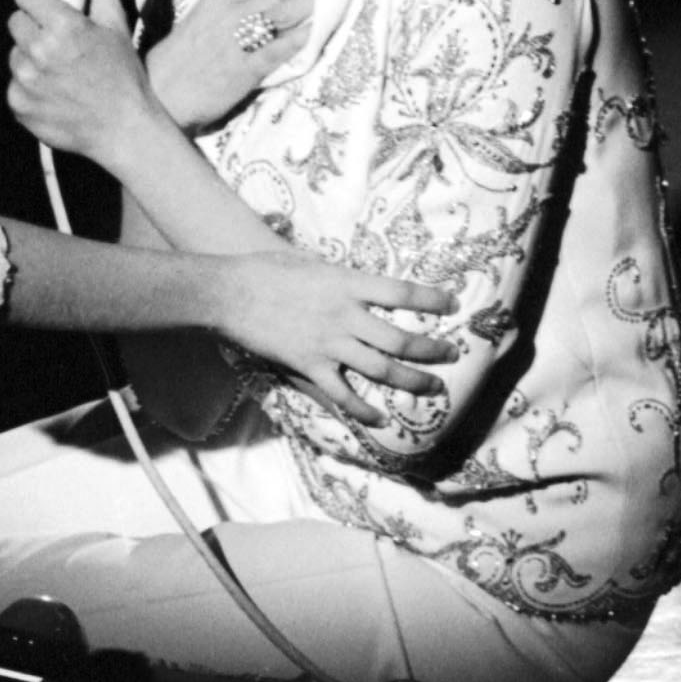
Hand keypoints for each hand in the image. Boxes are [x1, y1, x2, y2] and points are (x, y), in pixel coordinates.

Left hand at [8, 0, 161, 167]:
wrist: (124, 130)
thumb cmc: (123, 75)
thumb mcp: (114, 22)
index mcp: (63, 27)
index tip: (48, 8)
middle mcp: (39, 52)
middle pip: (16, 22)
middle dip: (35, 28)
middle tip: (60, 43)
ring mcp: (26, 81)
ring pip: (15, 53)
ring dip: (32, 58)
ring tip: (62, 72)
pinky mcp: (18, 105)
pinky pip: (14, 84)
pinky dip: (29, 87)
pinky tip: (55, 92)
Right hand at [145, 0, 320, 133]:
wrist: (160, 94)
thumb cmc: (182, 58)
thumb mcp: (205, 18)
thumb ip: (236, 5)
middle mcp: (230, 10)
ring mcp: (236, 38)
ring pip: (286, 11)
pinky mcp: (242, 69)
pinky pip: (277, 49)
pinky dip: (301, 37)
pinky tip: (321, 28)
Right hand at [219, 253, 458, 427]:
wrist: (228, 292)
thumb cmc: (265, 269)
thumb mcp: (311, 262)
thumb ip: (340, 276)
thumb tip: (359, 281)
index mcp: (347, 284)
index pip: (403, 292)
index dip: (432, 299)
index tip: (452, 303)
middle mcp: (345, 316)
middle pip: (402, 339)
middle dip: (432, 349)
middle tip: (451, 354)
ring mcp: (329, 344)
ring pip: (382, 370)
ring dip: (413, 381)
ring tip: (433, 387)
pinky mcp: (309, 366)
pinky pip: (343, 394)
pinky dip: (364, 410)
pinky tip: (379, 419)